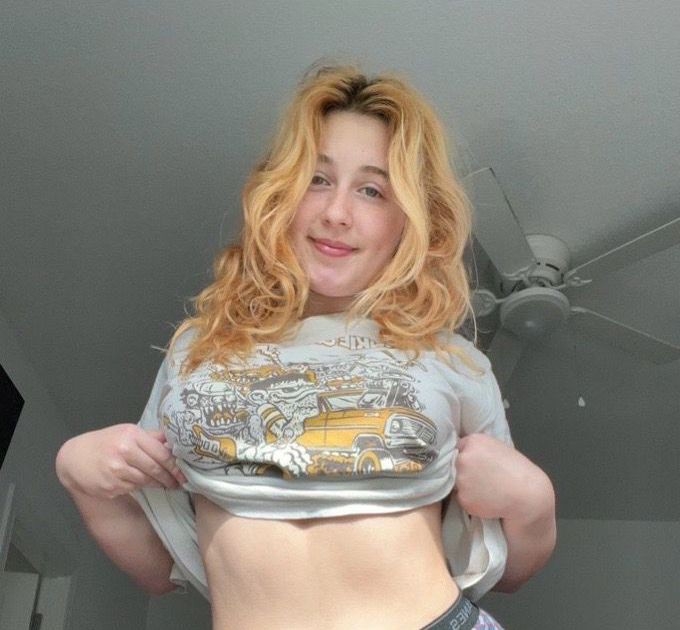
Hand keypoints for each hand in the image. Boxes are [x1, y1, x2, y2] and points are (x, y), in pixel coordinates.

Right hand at [56, 424, 186, 498]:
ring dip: (158, 484)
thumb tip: (173, 441)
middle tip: (179, 483)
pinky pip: (133, 488)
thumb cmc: (104, 442)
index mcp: (130, 435)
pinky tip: (142, 484)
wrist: (74, 458)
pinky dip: (140, 486)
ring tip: (167, 485)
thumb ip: (150, 437)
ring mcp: (116, 471)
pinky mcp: (111, 486)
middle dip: (170, 478)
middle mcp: (124, 452)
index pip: (161, 452)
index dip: (175, 465)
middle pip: (155, 468)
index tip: (184, 472)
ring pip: (146, 480)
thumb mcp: (126, 432)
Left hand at [454, 433, 550, 520]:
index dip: (468, 457)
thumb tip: (465, 452)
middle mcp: (463, 458)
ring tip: (488, 489)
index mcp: (473, 441)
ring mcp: (461, 478)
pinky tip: (488, 500)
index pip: (459, 447)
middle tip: (485, 479)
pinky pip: (463, 499)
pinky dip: (472, 501)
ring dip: (468, 487)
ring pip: (458, 483)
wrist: (527, 495)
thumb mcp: (498, 449)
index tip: (478, 464)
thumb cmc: (517, 471)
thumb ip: (479, 449)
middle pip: (455, 464)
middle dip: (465, 471)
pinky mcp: (463, 498)